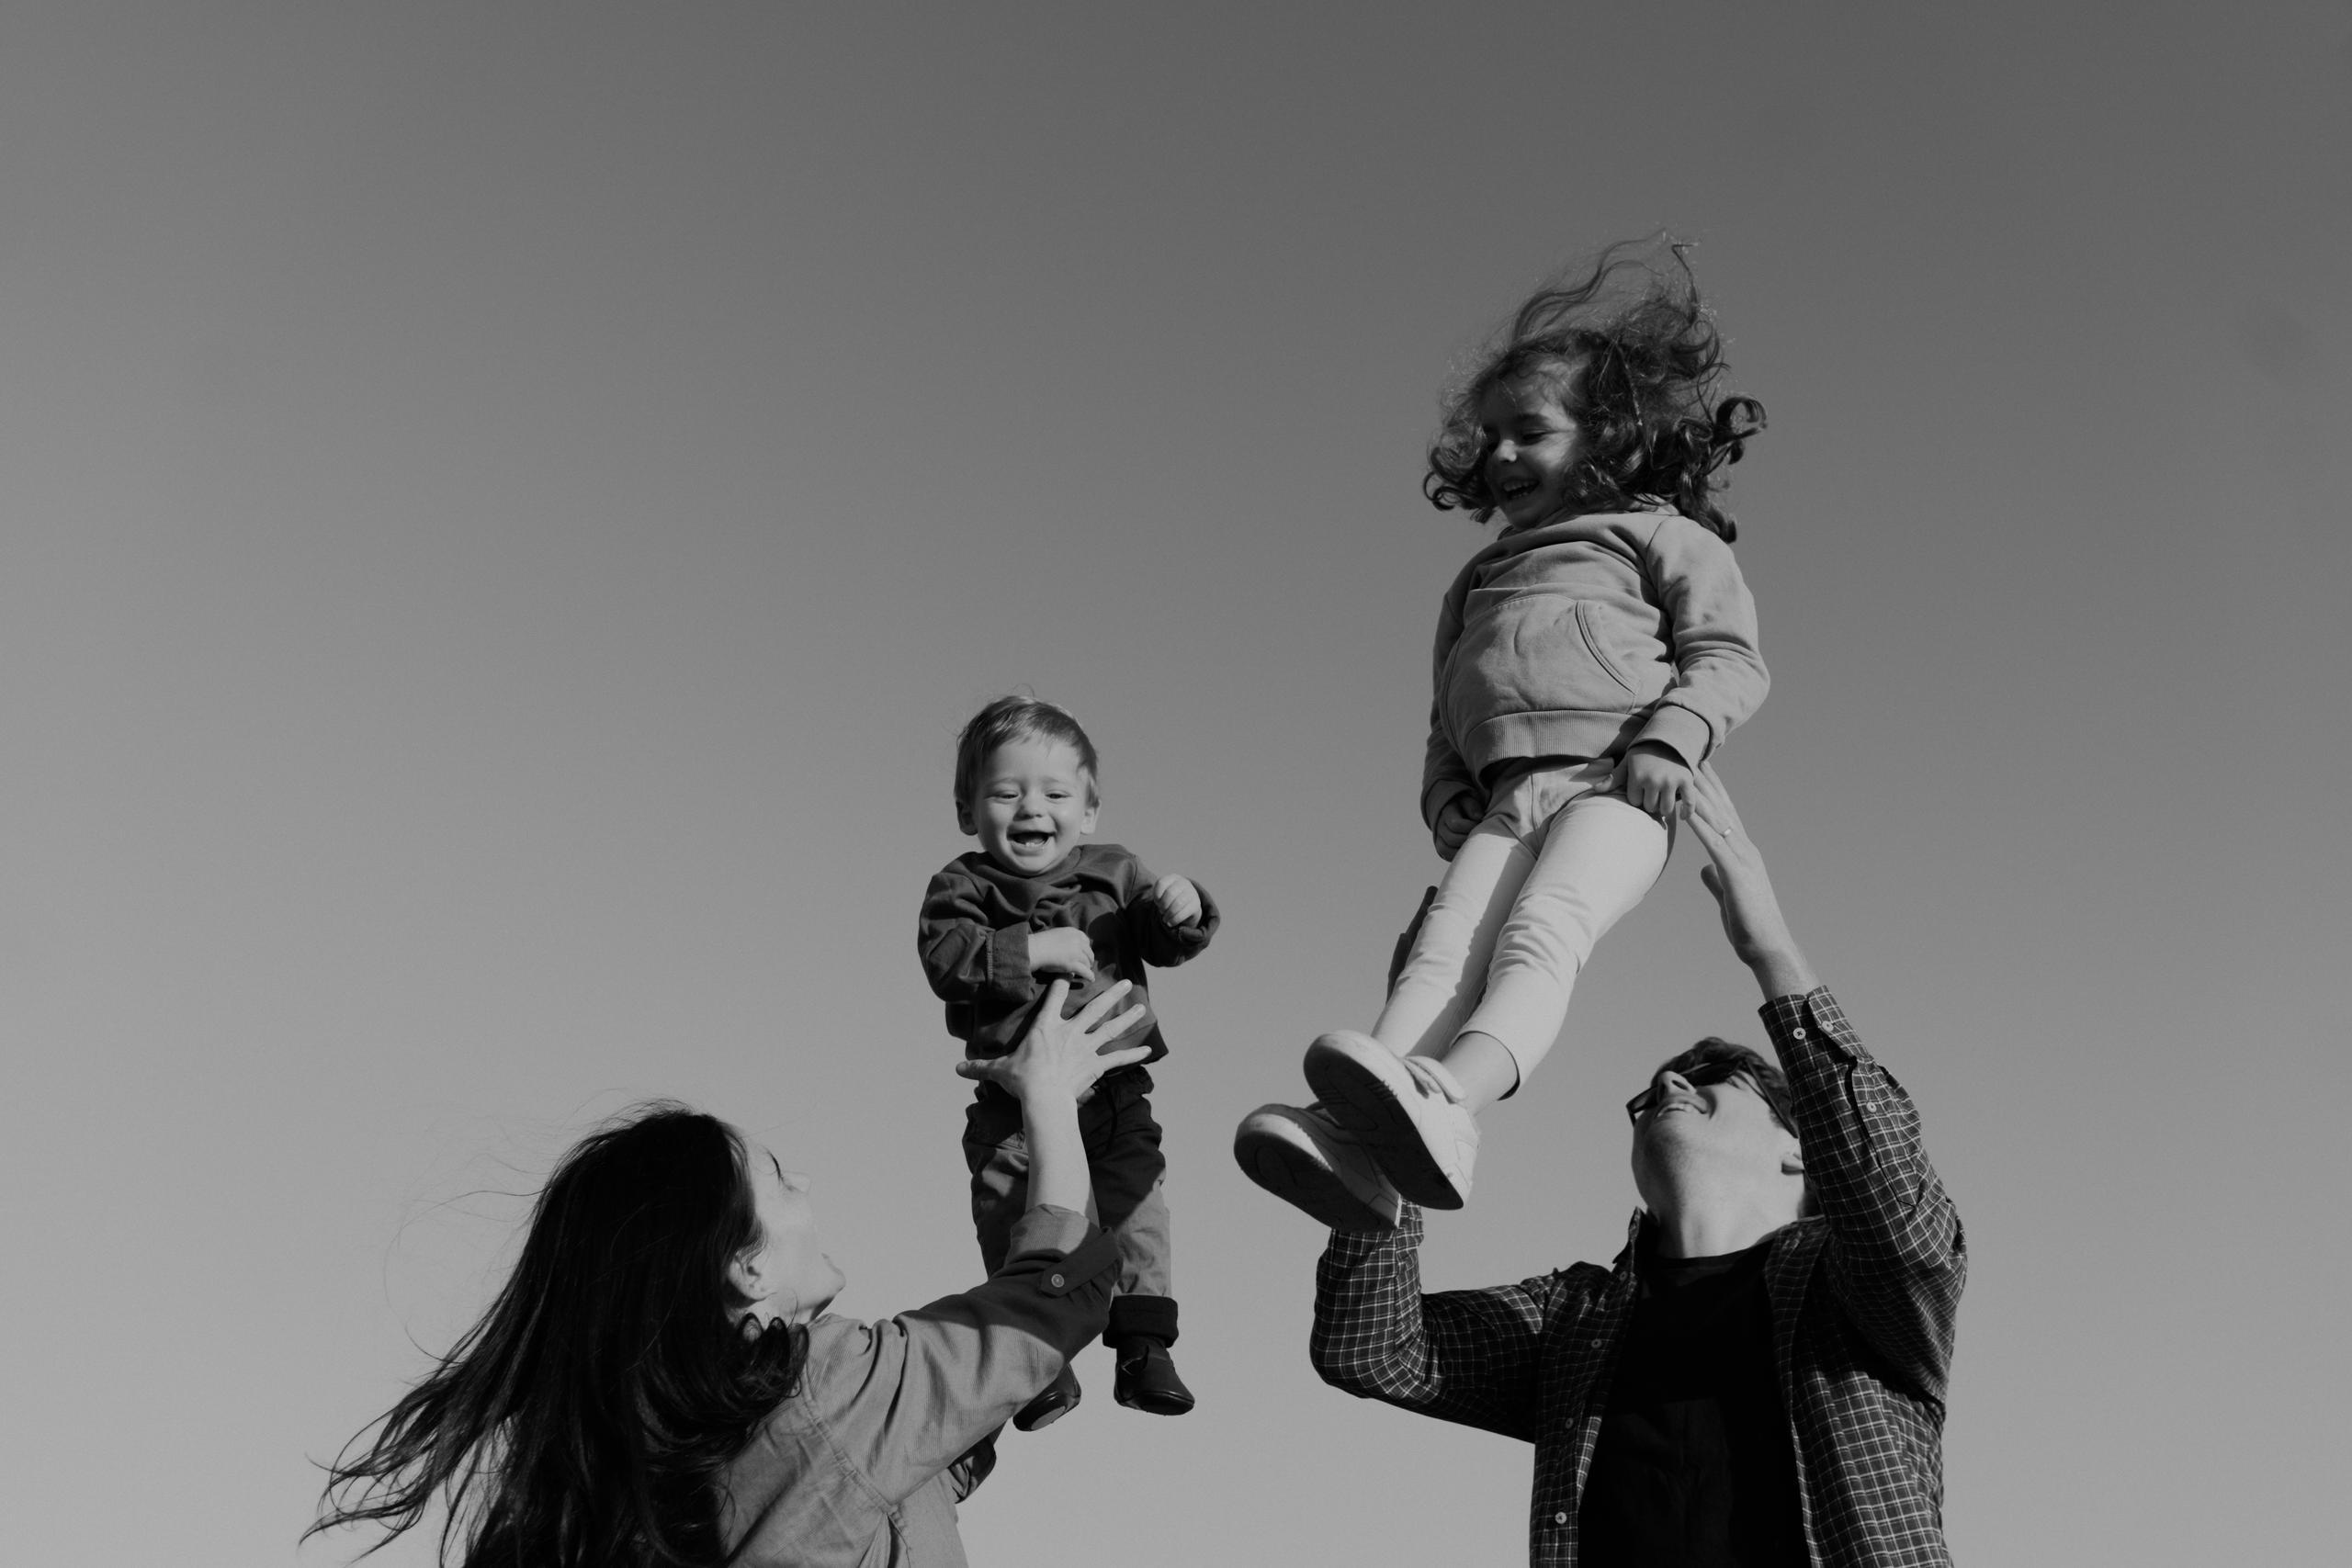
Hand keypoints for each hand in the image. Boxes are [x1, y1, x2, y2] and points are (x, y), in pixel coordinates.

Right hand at [956, 980, 1150, 1104]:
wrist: (1043, 1097)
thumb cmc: (1021, 1081)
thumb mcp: (998, 1071)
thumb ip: (980, 1067)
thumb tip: (957, 1069)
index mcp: (1047, 1027)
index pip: (1055, 997)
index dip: (1062, 984)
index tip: (1068, 973)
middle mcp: (1070, 1032)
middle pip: (1095, 1008)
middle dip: (1112, 994)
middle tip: (1127, 983)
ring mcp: (1086, 1047)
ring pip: (1111, 1028)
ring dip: (1128, 1018)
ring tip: (1143, 1008)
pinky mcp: (1096, 1065)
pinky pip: (1118, 1059)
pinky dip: (1133, 1055)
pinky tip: (1148, 1050)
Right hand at [1026, 926, 1096, 980]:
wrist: (1035, 949)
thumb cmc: (1040, 943)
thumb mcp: (1056, 934)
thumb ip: (1066, 938)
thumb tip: (1070, 945)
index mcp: (1073, 932)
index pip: (1086, 940)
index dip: (1086, 949)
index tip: (1085, 953)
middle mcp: (1077, 941)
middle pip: (1089, 952)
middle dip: (1089, 959)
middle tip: (1087, 964)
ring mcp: (1076, 953)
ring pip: (1087, 962)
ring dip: (1088, 967)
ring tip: (1087, 971)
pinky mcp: (1073, 964)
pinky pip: (1085, 972)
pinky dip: (1089, 976)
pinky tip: (1091, 979)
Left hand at [1152, 873, 1202, 926]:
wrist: (1188, 907)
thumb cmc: (1171, 900)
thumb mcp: (1163, 895)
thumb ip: (1159, 898)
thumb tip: (1162, 909)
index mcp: (1173, 878)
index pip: (1161, 883)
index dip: (1156, 895)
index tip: (1157, 902)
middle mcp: (1184, 883)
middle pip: (1170, 893)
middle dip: (1163, 905)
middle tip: (1161, 911)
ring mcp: (1192, 893)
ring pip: (1177, 903)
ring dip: (1168, 914)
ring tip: (1165, 919)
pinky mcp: (1196, 904)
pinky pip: (1183, 913)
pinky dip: (1174, 920)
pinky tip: (1170, 923)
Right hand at [1432, 791, 1481, 859]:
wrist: (1459, 812)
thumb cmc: (1467, 807)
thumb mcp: (1470, 802)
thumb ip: (1472, 807)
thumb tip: (1478, 817)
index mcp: (1447, 812)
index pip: (1455, 824)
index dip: (1470, 826)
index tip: (1480, 824)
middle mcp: (1440, 825)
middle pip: (1451, 839)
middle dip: (1468, 840)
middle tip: (1479, 838)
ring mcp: (1438, 837)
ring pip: (1445, 849)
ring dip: (1461, 850)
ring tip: (1473, 846)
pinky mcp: (1441, 847)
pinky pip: (1446, 856)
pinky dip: (1457, 856)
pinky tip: (1468, 852)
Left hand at [1610, 742, 1693, 819]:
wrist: (1669, 736)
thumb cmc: (1644, 752)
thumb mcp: (1628, 762)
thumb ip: (1614, 778)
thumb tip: (1595, 790)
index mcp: (1637, 775)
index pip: (1635, 801)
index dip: (1637, 797)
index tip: (1640, 789)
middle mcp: (1654, 779)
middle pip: (1650, 807)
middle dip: (1650, 803)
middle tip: (1652, 794)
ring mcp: (1671, 780)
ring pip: (1666, 809)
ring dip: (1664, 808)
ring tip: (1663, 800)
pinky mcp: (1686, 780)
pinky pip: (1689, 803)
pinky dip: (1687, 812)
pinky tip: (1682, 817)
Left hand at [1680, 766, 1817, 998]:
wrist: (1768, 947)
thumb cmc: (1749, 924)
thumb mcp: (1727, 895)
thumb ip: (1716, 879)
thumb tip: (1705, 869)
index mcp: (1742, 852)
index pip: (1724, 813)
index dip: (1710, 788)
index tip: (1697, 765)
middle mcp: (1745, 848)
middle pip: (1721, 806)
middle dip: (1705, 779)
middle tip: (1689, 751)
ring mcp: (1742, 859)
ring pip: (1718, 819)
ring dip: (1699, 793)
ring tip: (1684, 769)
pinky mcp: (1736, 874)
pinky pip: (1715, 844)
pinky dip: (1700, 824)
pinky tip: (1686, 808)